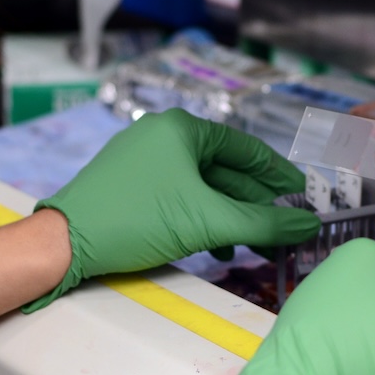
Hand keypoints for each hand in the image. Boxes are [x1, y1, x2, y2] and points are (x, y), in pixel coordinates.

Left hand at [25, 109, 318, 310]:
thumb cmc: (137, 219)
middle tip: (282, 225)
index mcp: (181, 129)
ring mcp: (142, 158)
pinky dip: (200, 217)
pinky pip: (178, 194)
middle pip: (223, 168)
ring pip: (201, 185)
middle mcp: (162, 134)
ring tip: (250, 244)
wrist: (66, 243)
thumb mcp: (208, 222)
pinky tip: (213, 245)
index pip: (245, 148)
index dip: (277, 172)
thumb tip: (308, 225)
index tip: (301, 193)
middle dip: (253, 201)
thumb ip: (263, 223)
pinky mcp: (128, 183)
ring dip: (228, 214)